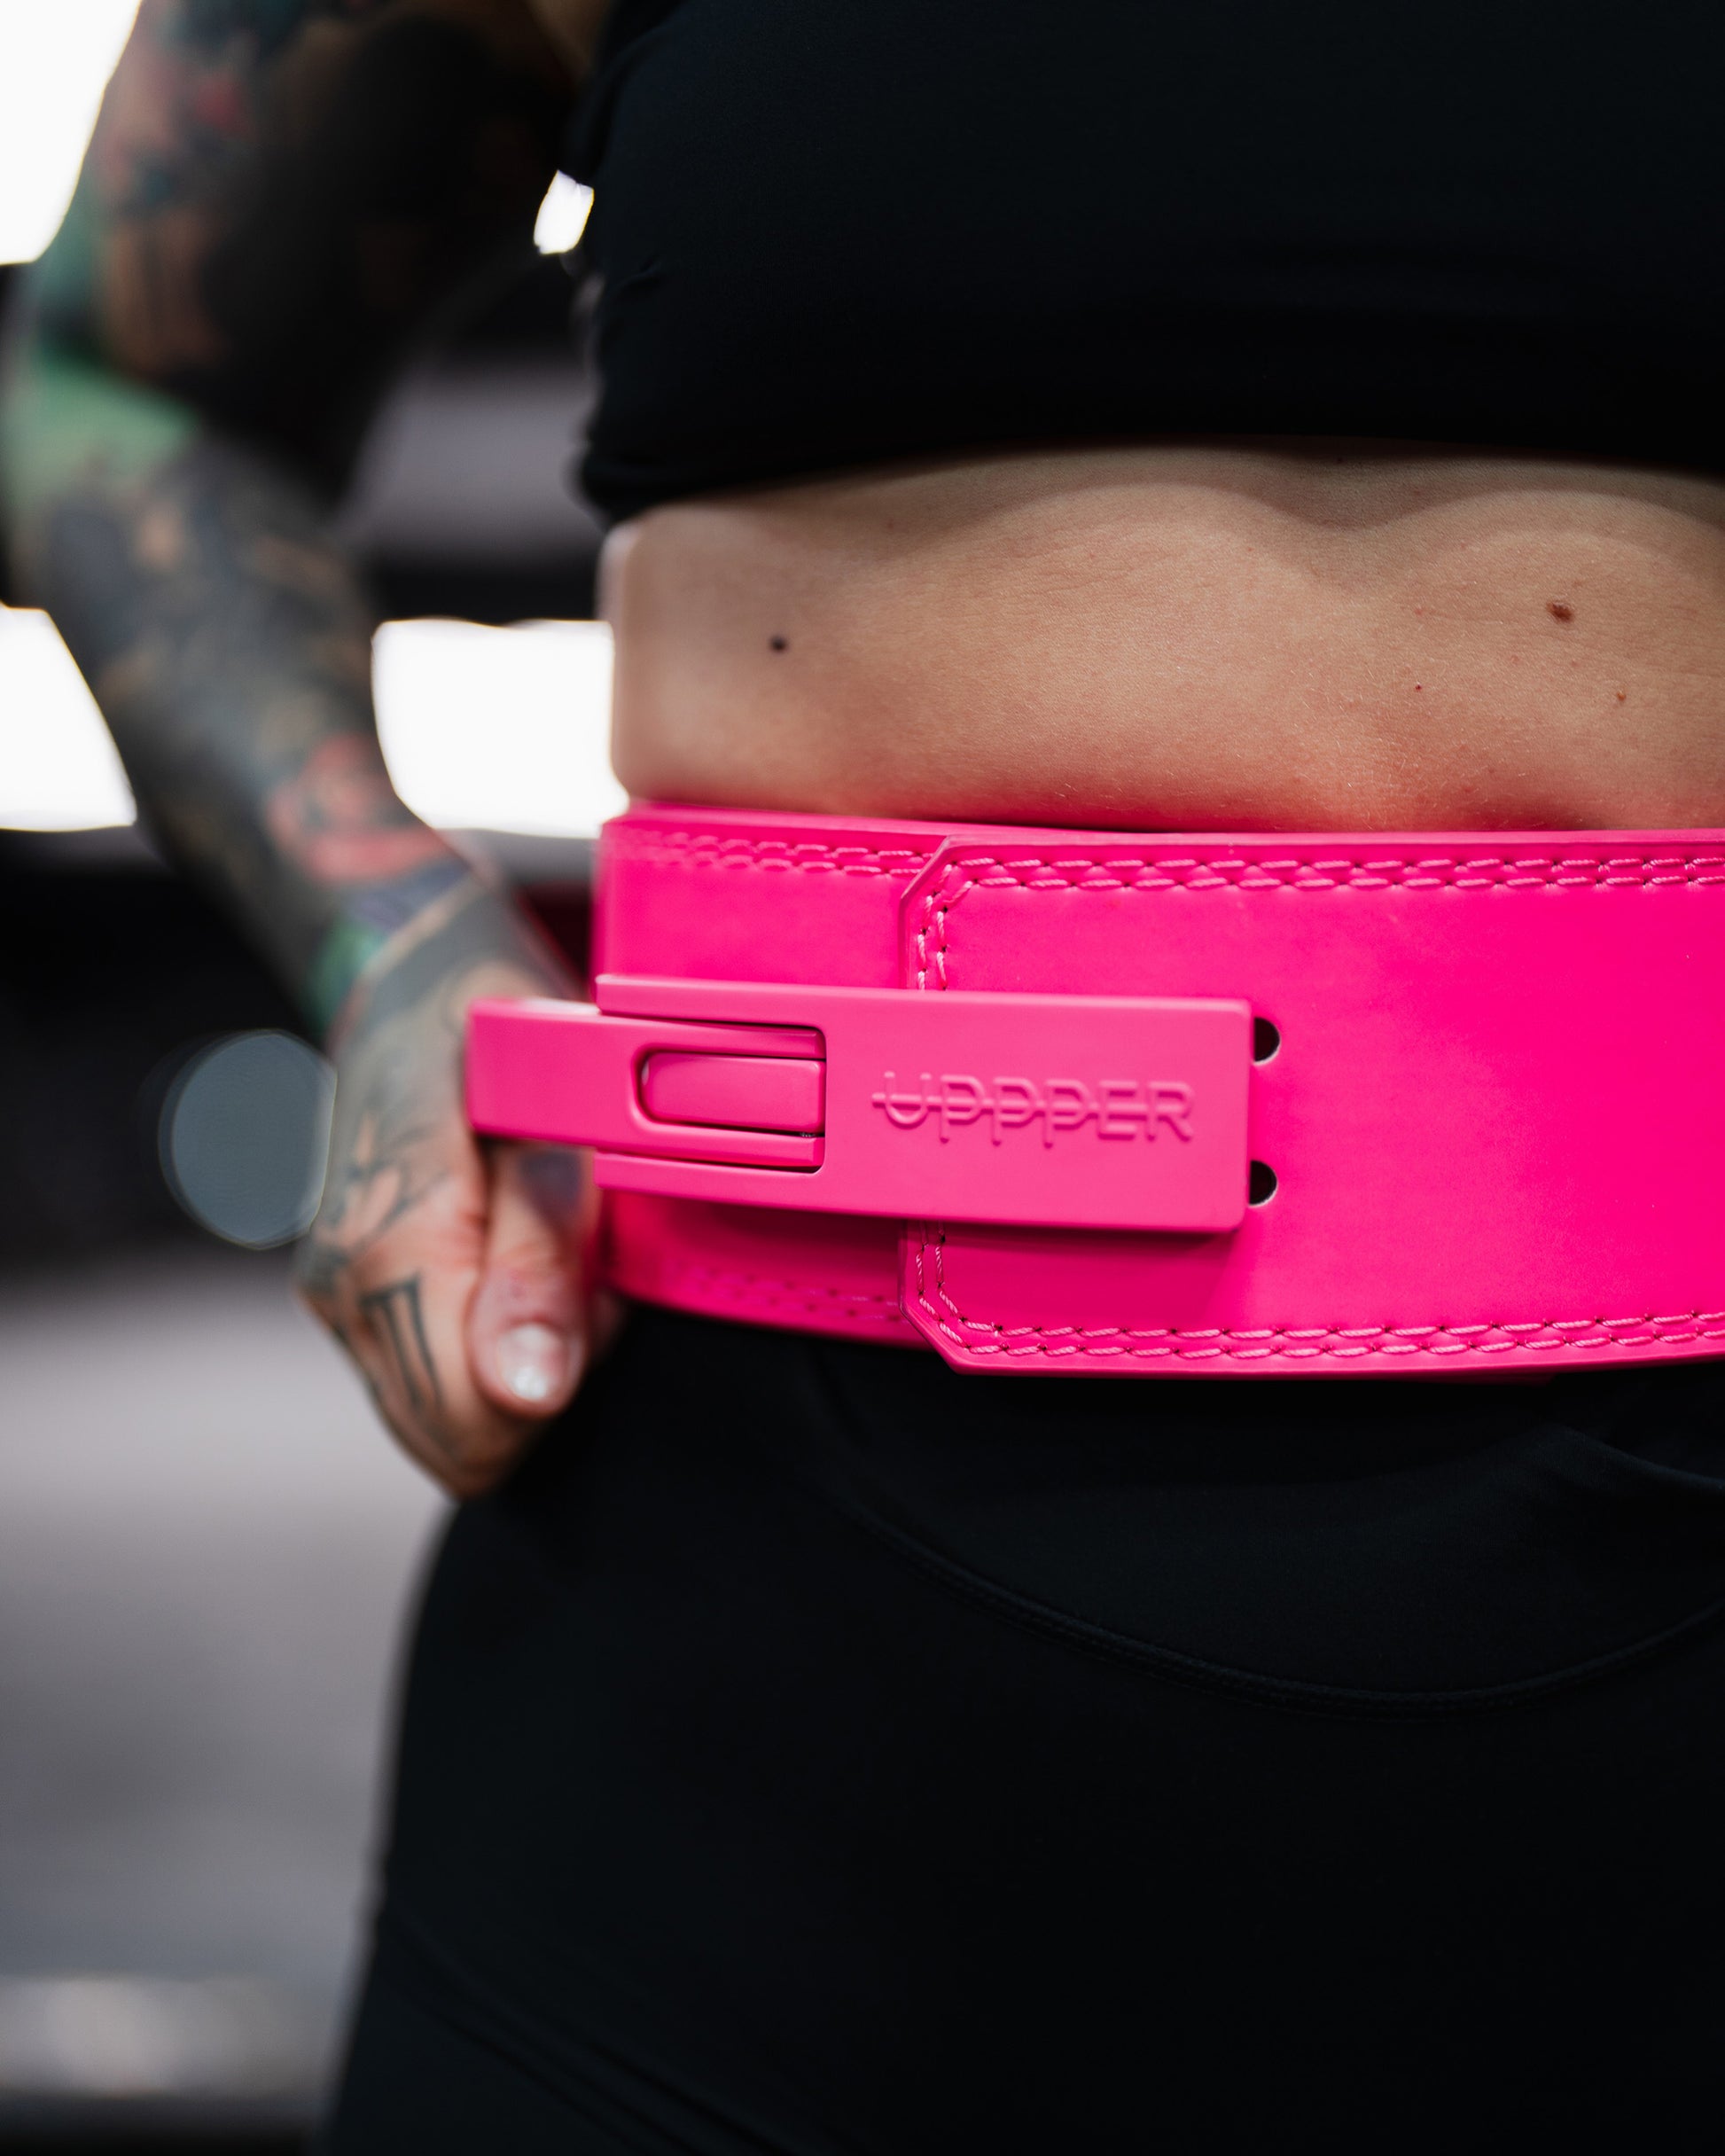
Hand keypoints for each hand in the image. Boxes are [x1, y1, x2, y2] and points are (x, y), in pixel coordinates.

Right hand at [297, 889, 603, 1495]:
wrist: (412, 973)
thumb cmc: (499, 1033)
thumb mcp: (551, 1126)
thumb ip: (537, 1264)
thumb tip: (531, 1392)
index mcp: (392, 1248)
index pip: (474, 1426)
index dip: (556, 1384)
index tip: (590, 1294)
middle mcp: (346, 1286)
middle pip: (462, 1439)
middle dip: (541, 1383)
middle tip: (579, 1273)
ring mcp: (339, 1295)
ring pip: (447, 1417)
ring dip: (520, 1361)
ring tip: (552, 1254)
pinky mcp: (352, 1294)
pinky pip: (433, 1374)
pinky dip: (491, 1342)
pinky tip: (519, 1261)